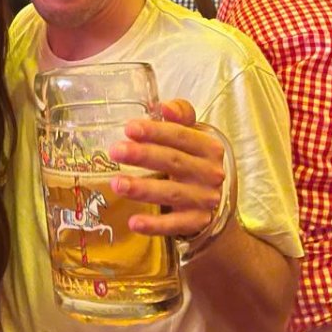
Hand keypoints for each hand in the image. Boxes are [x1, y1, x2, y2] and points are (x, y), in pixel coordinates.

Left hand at [106, 99, 225, 237]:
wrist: (215, 202)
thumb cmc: (194, 161)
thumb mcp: (193, 136)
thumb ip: (181, 116)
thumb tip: (164, 106)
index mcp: (208, 147)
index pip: (181, 136)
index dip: (155, 131)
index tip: (129, 128)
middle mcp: (210, 173)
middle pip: (174, 161)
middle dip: (143, 155)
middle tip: (115, 151)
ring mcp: (205, 199)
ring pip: (172, 193)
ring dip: (143, 189)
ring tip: (117, 183)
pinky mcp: (198, 222)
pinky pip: (175, 224)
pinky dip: (155, 225)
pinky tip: (134, 222)